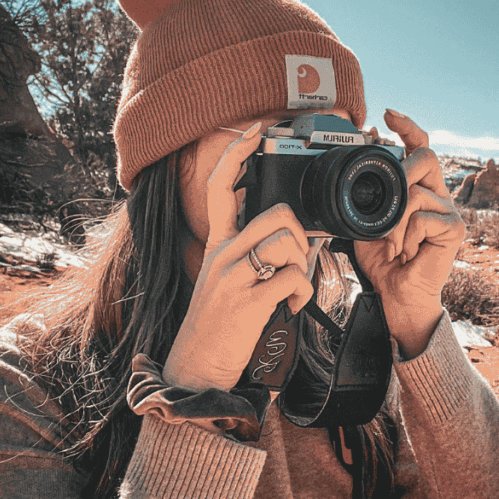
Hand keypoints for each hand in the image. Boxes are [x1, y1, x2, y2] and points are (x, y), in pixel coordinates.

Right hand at [163, 125, 314, 391]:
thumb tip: (281, 237)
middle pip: (275, 214)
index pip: (219, 187)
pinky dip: (302, 294)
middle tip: (298, 261)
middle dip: (301, 235)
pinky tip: (292, 307)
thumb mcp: (224, 280)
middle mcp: (222, 254)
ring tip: (293, 289)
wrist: (196, 366)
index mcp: (216, 245)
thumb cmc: (217, 324)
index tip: (253, 131)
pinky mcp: (248, 301)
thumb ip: (244, 254)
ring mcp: (233, 277)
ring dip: (302, 266)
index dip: (236, 155)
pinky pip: (292, 279)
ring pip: (287, 243)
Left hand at [353, 111, 465, 357]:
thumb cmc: (383, 259)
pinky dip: (404, 235)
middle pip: (427, 156)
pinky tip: (405, 251)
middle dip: (402, 171)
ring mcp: (449, 210)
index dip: (407, 126)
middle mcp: (437, 194)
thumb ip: (368, 191)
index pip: (419, 145)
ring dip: (393, 221)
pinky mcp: (454, 228)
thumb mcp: (366, 218)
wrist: (397, 293)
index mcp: (418, 187)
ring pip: (416, 192)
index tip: (387, 114)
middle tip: (388, 200)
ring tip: (392, 244)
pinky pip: (422, 216)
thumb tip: (364, 158)